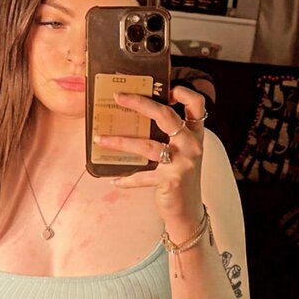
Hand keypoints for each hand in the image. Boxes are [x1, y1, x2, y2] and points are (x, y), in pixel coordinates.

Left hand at [94, 84, 206, 233]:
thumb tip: (135, 116)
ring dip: (121, 141)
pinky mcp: (171, 180)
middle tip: (119, 97)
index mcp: (194, 134)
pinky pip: (142, 176)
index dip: (183, 92)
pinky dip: (126, 178)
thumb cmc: (179, 176)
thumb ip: (168, 134)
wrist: (188, 211)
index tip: (165, 88)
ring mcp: (183, 162)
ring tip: (101, 139)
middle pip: (166, 116)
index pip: (196, 105)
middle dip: (140, 103)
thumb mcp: (181, 151)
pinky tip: (114, 180)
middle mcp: (192, 145)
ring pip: (148, 145)